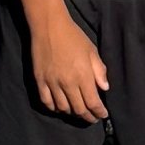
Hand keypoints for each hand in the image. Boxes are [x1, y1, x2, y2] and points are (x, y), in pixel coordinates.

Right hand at [31, 7, 109, 121]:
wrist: (49, 26)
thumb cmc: (73, 36)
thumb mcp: (92, 51)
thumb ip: (99, 70)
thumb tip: (105, 88)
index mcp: (83, 75)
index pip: (93, 102)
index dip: (99, 112)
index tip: (103, 115)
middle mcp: (68, 82)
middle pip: (79, 109)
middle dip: (88, 116)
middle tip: (93, 118)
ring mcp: (52, 83)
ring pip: (63, 108)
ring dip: (72, 113)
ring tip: (78, 112)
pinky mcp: (39, 81)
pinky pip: (46, 102)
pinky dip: (54, 108)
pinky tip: (60, 107)